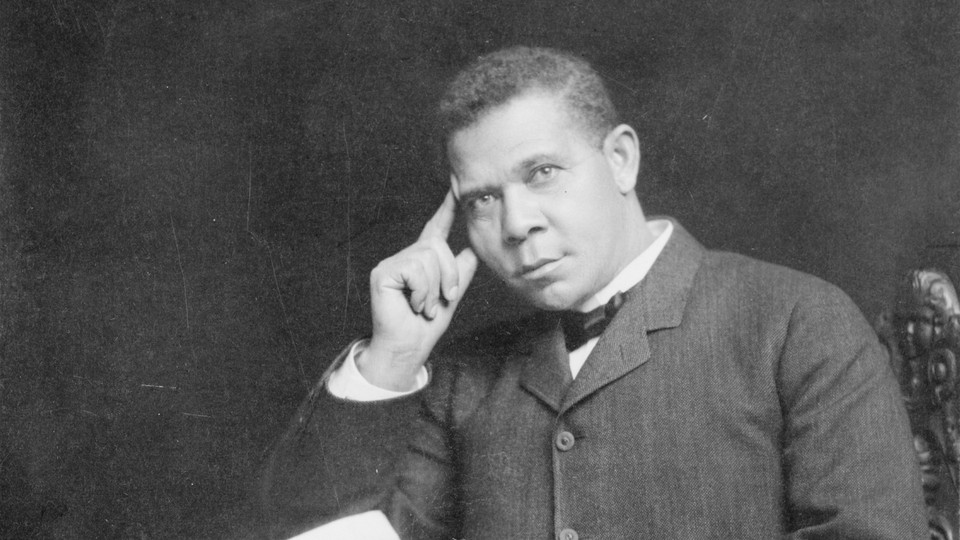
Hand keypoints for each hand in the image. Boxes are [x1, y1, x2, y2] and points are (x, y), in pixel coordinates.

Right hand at [359, 190, 477, 389]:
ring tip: (425, 306)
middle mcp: (407, 256)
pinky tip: (413, 305)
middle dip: (449, 276)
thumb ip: (460, 273)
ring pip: (428, 258)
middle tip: (443, 301)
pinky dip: (422, 292)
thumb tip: (472, 249)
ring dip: (435, 288)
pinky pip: (416, 270)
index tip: (455, 187)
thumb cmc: (425, 326)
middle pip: (438, 246)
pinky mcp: (383, 272)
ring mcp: (393, 263)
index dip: (447, 208)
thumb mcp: (451, 297)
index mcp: (423, 260)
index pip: (436, 228)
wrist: (408, 348)